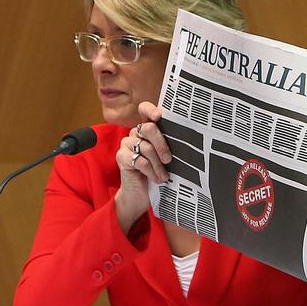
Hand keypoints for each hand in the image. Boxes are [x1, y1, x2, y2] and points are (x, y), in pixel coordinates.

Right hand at [114, 101, 170, 232]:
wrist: (139, 195)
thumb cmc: (155, 174)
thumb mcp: (164, 158)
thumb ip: (168, 145)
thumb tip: (185, 140)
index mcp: (146, 130)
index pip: (144, 110)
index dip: (150, 110)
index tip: (159, 116)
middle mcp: (135, 134)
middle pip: (148, 128)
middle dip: (162, 144)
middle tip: (169, 159)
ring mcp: (126, 144)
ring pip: (146, 147)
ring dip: (158, 164)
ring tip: (164, 176)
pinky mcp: (121, 157)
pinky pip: (140, 160)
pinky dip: (151, 171)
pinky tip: (157, 179)